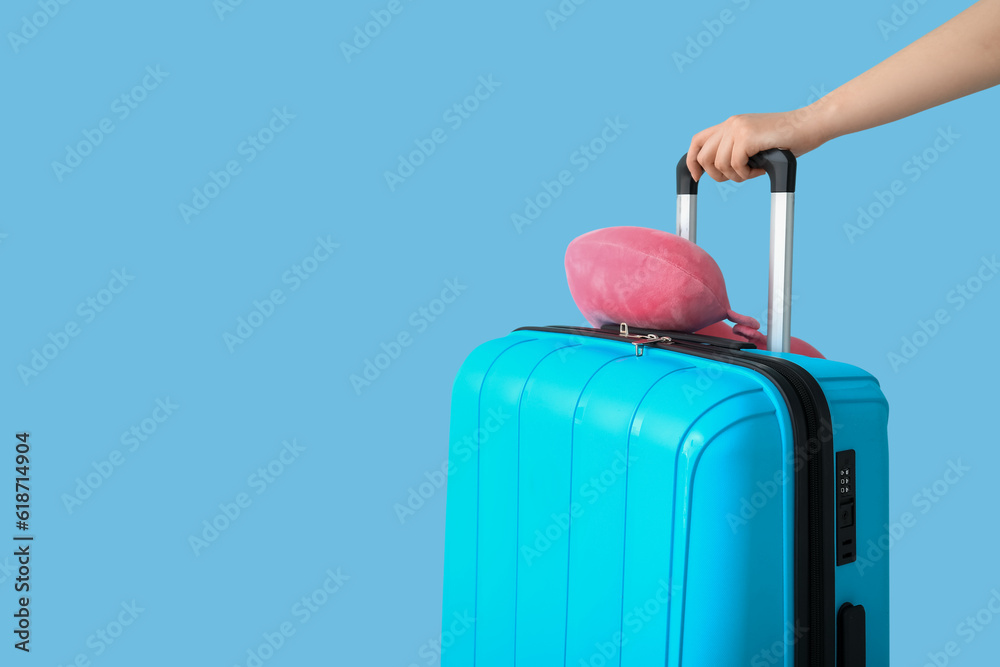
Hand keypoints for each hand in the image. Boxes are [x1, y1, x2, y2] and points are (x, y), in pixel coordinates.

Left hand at [686, 107, 828, 182]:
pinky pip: (735, 165)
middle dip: (717, 175)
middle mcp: (731, 123)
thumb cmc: (787, 140)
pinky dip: (747, 174)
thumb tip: (716, 170)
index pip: (697, 141)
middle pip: (703, 157)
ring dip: (736, 176)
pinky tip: (759, 169)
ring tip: (753, 171)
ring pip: (719, 164)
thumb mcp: (754, 144)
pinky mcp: (747, 136)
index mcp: (730, 124)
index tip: (697, 177)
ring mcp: (738, 128)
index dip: (692, 161)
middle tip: (739, 176)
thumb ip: (735, 151)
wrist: (810, 126)